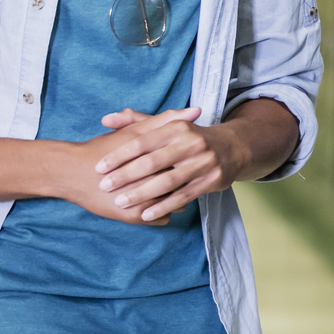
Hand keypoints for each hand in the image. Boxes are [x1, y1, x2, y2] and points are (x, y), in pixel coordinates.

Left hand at [81, 106, 240, 223]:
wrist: (233, 147)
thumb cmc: (190, 138)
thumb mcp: (167, 126)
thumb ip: (136, 122)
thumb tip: (106, 119)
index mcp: (177, 127)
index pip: (142, 142)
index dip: (119, 155)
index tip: (99, 167)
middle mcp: (192, 142)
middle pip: (153, 162)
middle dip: (126, 175)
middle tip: (104, 186)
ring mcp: (203, 162)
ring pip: (167, 181)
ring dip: (142, 193)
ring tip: (121, 202)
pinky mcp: (212, 180)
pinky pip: (183, 196)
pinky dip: (163, 206)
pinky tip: (146, 214)